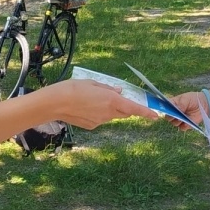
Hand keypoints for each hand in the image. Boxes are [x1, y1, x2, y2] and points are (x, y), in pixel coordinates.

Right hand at [41, 80, 157, 129]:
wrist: (54, 103)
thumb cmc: (73, 88)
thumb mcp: (93, 83)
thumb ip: (109, 88)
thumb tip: (120, 92)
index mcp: (111, 100)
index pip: (134, 109)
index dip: (146, 112)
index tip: (155, 116)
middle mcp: (108, 113)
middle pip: (124, 113)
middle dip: (126, 107)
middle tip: (118, 98)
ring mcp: (100, 121)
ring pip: (111, 116)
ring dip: (109, 109)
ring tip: (92, 99)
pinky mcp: (92, 126)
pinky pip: (100, 119)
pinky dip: (97, 114)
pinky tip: (85, 108)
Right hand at [167, 91, 203, 128]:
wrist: (204, 104)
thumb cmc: (193, 99)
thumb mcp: (186, 98)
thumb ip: (181, 103)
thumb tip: (177, 109)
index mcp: (172, 104)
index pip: (165, 107)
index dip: (164, 109)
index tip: (167, 110)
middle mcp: (174, 113)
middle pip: (168, 117)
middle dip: (171, 116)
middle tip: (175, 115)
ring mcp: (179, 119)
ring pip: (174, 123)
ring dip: (178, 121)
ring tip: (182, 118)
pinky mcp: (185, 125)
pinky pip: (182, 128)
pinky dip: (184, 126)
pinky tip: (187, 122)